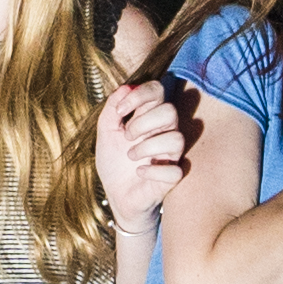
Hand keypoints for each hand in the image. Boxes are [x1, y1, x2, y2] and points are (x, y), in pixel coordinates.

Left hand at [95, 79, 184, 231]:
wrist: (116, 195)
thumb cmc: (114, 162)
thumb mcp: (105, 133)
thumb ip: (112, 110)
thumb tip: (124, 88)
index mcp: (149, 117)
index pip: (158, 90)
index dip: (141, 94)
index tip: (121, 110)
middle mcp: (164, 132)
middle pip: (170, 111)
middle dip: (143, 122)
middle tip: (126, 137)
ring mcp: (171, 155)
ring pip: (177, 138)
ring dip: (148, 146)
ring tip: (131, 156)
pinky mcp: (172, 177)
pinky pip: (175, 170)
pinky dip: (153, 171)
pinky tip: (140, 172)